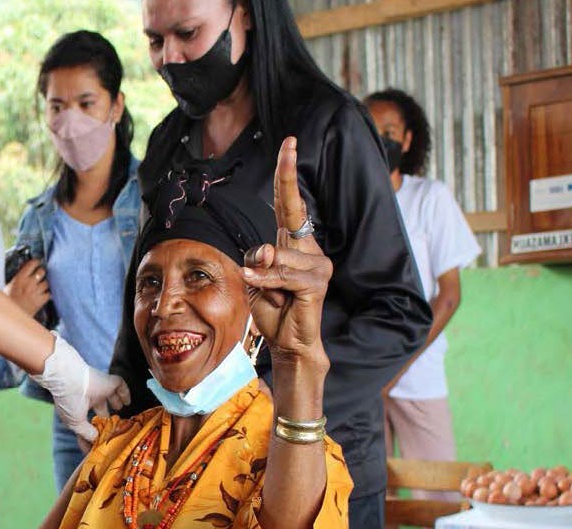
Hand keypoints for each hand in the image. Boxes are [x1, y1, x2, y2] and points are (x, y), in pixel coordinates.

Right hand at [6, 259, 50, 316]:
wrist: (11, 316)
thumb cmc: (8, 301)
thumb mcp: (9, 285)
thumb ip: (18, 278)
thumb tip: (25, 271)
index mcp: (20, 278)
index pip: (32, 264)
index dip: (36, 262)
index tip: (38, 262)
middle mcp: (29, 283)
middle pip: (42, 272)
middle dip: (42, 273)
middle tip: (40, 275)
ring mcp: (36, 292)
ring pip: (47, 283)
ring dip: (45, 284)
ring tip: (41, 287)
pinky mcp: (40, 301)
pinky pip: (49, 294)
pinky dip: (47, 294)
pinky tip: (44, 295)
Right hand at [31, 335, 130, 442]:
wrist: (69, 379)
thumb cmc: (69, 402)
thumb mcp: (76, 423)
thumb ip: (87, 434)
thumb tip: (97, 441)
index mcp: (81, 408)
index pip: (89, 422)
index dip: (94, 432)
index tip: (99, 444)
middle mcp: (91, 399)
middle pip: (102, 410)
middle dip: (108, 420)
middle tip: (115, 430)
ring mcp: (101, 390)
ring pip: (111, 396)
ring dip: (117, 403)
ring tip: (121, 409)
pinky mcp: (109, 382)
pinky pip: (120, 385)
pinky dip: (125, 393)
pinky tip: (128, 401)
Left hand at [242, 137, 331, 386]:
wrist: (289, 342)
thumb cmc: (273, 309)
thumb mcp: (255, 280)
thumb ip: (257, 261)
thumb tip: (267, 250)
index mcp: (291, 243)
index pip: (288, 203)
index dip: (287, 175)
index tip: (289, 144)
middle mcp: (307, 248)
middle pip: (293, 207)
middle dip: (289, 175)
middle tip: (289, 143)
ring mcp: (316, 264)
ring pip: (278, 255)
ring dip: (263, 274)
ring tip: (267, 290)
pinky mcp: (317, 282)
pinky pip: (284, 274)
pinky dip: (268, 282)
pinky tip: (267, 292)